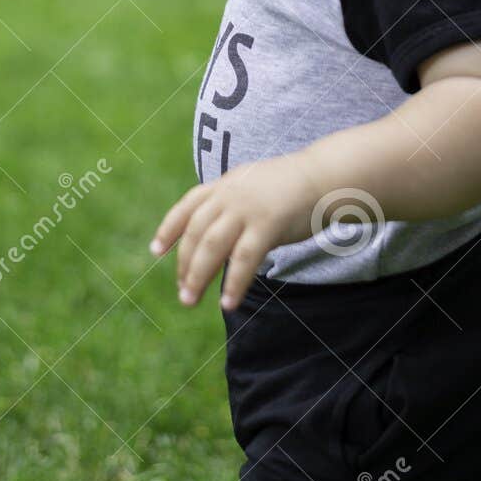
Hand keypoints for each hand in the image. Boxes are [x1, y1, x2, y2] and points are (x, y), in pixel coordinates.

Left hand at [148, 151, 321, 309]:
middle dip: (185, 265)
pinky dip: (233, 283)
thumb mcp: (253, 188)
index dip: (169, 228)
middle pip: (195, 232)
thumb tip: (216, 233)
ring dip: (197, 276)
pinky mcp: (267, 225)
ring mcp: (247, 208)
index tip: (156, 250)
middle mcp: (230, 194)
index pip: (188, 206)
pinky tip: (227, 303)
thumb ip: (232, 205)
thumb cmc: (292, 188)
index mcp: (225, 185)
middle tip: (183, 292)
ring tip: (190, 300)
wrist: (325, 177)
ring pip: (211, 247)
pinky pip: (243, 259)